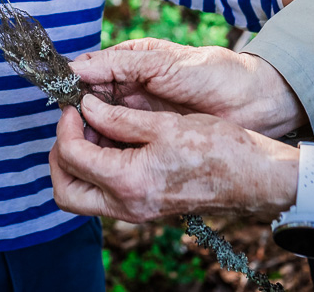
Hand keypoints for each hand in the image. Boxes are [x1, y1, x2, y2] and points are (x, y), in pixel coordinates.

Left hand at [50, 96, 298, 221]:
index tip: (75, 104)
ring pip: (83, 195)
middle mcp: (127, 205)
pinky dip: (98, 167)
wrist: (252, 176)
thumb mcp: (165, 123)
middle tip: (73, 123)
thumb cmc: (217, 148)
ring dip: (78, 161)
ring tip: (95, 126)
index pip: (72, 157)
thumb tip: (86, 107)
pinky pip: (104, 193)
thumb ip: (118, 118)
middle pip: (66, 191)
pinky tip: (113, 138)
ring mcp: (135, 209)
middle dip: (60, 154)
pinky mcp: (144, 206)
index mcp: (128, 182)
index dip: (66, 126)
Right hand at [71, 39, 306, 136]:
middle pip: (91, 104)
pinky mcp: (152, 137)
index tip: (62, 102)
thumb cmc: (210, 72)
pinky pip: (122, 145)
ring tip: (83, 147)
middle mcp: (131, 88)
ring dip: (92, 137)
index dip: (74, 88)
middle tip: (70, 132)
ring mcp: (141, 115)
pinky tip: (103, 159)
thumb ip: (119, 64)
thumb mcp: (161, 62)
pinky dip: (111, 151)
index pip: (90, 74)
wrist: (254, 101)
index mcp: (130, 63)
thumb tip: (74, 67)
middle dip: (79, 117)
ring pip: (103, 127)